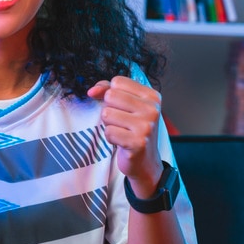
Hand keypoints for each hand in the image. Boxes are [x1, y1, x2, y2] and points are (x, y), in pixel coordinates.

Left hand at [87, 76, 163, 197]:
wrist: (145, 161)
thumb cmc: (133, 129)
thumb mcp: (126, 105)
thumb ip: (107, 90)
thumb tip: (91, 91)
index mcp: (152, 96)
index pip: (117, 82)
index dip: (110, 94)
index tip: (119, 106)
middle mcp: (152, 109)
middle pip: (111, 96)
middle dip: (109, 109)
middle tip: (121, 121)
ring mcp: (146, 126)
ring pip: (107, 114)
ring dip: (109, 125)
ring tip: (122, 131)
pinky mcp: (138, 143)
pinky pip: (109, 132)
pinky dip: (111, 138)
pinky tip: (122, 142)